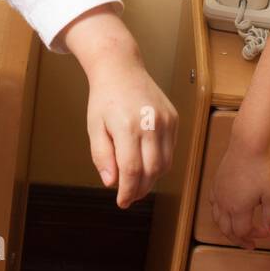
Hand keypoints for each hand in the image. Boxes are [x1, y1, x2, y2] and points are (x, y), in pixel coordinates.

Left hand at [62, 6, 176, 207]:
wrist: (121, 68)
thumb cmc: (104, 99)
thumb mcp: (94, 127)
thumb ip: (102, 156)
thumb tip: (111, 183)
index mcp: (127, 126)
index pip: (132, 170)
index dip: (128, 191)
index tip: (122, 202)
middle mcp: (151, 123)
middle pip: (152, 170)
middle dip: (140, 188)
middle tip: (129, 196)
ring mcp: (166, 120)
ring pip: (165, 163)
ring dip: (152, 178)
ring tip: (137, 182)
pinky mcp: (174, 118)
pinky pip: (171, 150)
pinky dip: (160, 162)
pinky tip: (146, 162)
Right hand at [210, 142, 269, 249]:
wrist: (246, 147)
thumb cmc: (260, 169)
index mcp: (238, 209)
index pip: (244, 231)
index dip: (256, 235)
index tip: (267, 231)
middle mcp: (225, 204)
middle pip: (227, 230)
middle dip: (239, 239)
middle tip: (250, 244)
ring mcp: (218, 194)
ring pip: (218, 220)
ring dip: (228, 229)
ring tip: (237, 232)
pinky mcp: (216, 184)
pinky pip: (213, 205)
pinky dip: (219, 214)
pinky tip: (226, 211)